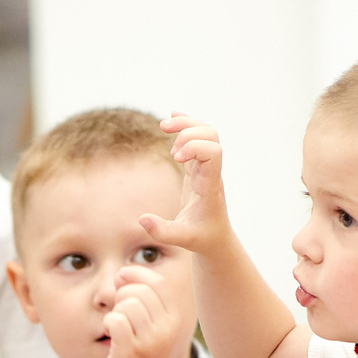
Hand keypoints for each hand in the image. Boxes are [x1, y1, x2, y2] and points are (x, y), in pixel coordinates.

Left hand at [100, 265, 184, 357]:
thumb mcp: (152, 326)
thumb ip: (143, 298)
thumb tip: (122, 272)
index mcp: (175, 319)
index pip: (157, 282)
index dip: (135, 274)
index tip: (120, 280)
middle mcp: (167, 329)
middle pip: (139, 291)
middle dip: (122, 296)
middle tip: (118, 315)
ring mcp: (150, 342)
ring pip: (127, 303)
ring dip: (115, 312)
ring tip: (117, 328)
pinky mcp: (130, 352)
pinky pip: (115, 320)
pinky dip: (108, 322)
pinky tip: (109, 335)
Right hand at [139, 114, 234, 256]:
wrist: (216, 237)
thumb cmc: (201, 237)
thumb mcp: (181, 239)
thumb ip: (162, 231)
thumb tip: (141, 220)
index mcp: (210, 185)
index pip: (213, 152)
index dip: (194, 147)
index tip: (176, 158)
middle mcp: (211, 171)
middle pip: (211, 135)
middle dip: (188, 128)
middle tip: (165, 134)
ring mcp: (206, 167)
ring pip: (206, 132)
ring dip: (186, 124)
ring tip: (164, 126)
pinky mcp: (198, 167)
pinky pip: (197, 139)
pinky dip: (186, 126)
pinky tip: (172, 119)